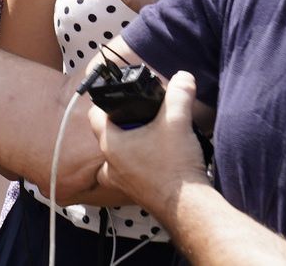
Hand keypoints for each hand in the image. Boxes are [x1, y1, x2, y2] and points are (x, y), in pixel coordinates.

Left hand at [91, 70, 210, 217]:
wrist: (190, 209)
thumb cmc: (175, 167)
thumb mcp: (177, 122)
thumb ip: (179, 95)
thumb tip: (183, 77)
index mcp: (111, 144)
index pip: (96, 115)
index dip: (108, 102)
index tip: (125, 98)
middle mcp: (110, 165)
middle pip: (109, 135)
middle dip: (125, 124)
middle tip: (145, 118)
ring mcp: (122, 182)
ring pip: (119, 156)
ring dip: (133, 147)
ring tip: (155, 139)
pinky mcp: (138, 194)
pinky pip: (132, 174)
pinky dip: (142, 165)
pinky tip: (162, 160)